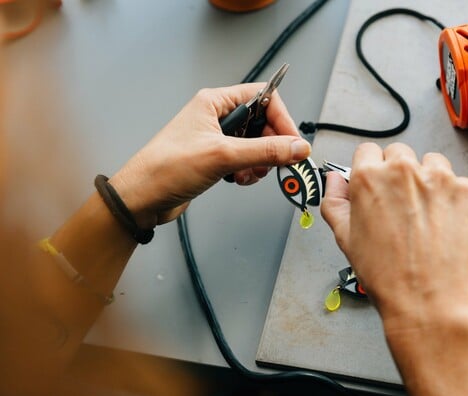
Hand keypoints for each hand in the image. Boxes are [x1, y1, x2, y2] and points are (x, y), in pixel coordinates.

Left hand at [109, 83, 310, 228]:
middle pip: (262, 123)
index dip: (282, 119)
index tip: (293, 142)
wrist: (141, 197)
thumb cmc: (165, 168)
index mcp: (215, 102)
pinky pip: (245, 160)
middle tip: (277, 163)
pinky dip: (248, 171)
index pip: (263, 97)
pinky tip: (238, 179)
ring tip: (249, 174)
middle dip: (271, 145)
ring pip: (255, 144)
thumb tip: (297, 147)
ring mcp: (216, 139)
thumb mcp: (222, 156)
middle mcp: (216, 117)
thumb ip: (265, 151)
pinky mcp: (215, 158)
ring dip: (259, 162)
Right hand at [321, 143, 467, 395]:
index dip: (370, 169)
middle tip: (401, 204)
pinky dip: (452, 198)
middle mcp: (403, 170)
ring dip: (427, 180)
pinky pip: (458, 182)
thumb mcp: (345, 238)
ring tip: (424, 214)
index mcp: (369, 177)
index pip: (367, 151)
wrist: (427, 301)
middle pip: (399, 154)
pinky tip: (443, 223)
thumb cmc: (386, 274)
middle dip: (398, 173)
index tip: (376, 184)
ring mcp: (439, 178)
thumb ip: (335, 201)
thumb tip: (334, 181)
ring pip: (431, 163)